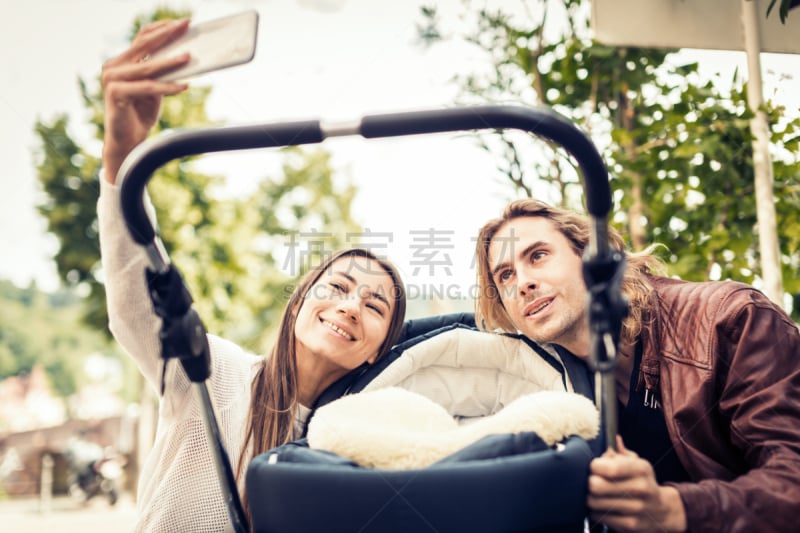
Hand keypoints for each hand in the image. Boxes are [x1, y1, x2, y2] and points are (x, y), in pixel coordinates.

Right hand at [100, 18, 191, 181]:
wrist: (128, 141)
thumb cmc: (141, 113)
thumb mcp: (155, 87)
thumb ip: (161, 71)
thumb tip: (185, 55)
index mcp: (122, 61)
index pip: (143, 36)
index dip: (163, 28)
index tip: (182, 22)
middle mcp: (113, 66)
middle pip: (144, 44)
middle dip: (168, 34)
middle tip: (187, 26)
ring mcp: (111, 79)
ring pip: (147, 67)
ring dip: (171, 62)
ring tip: (189, 57)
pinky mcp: (115, 93)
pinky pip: (147, 87)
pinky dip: (167, 87)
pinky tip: (184, 86)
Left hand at [588, 436, 686, 532]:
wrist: (662, 510)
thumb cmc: (643, 482)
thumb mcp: (637, 464)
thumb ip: (620, 453)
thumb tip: (613, 440)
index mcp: (641, 469)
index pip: (609, 467)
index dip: (594, 467)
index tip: (594, 467)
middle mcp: (641, 488)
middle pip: (596, 485)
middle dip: (589, 482)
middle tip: (592, 482)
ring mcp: (636, 508)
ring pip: (594, 502)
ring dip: (590, 498)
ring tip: (596, 495)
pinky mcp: (630, 525)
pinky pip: (599, 517)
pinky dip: (596, 512)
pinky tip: (602, 507)